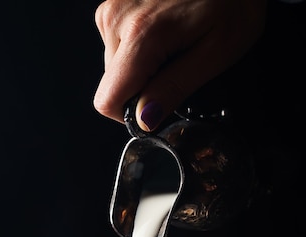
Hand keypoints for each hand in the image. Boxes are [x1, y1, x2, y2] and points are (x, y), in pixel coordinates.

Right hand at [93, 0, 266, 129]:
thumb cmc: (235, 0)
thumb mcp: (215, 53)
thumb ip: (174, 88)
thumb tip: (144, 119)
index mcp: (140, 35)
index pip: (107, 101)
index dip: (131, 114)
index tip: (158, 104)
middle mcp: (116, 19)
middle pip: (113, 85)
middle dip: (143, 84)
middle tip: (178, 62)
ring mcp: (113, 6)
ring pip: (115, 66)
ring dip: (143, 64)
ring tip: (176, 40)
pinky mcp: (116, 2)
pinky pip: (119, 43)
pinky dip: (141, 45)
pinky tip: (167, 28)